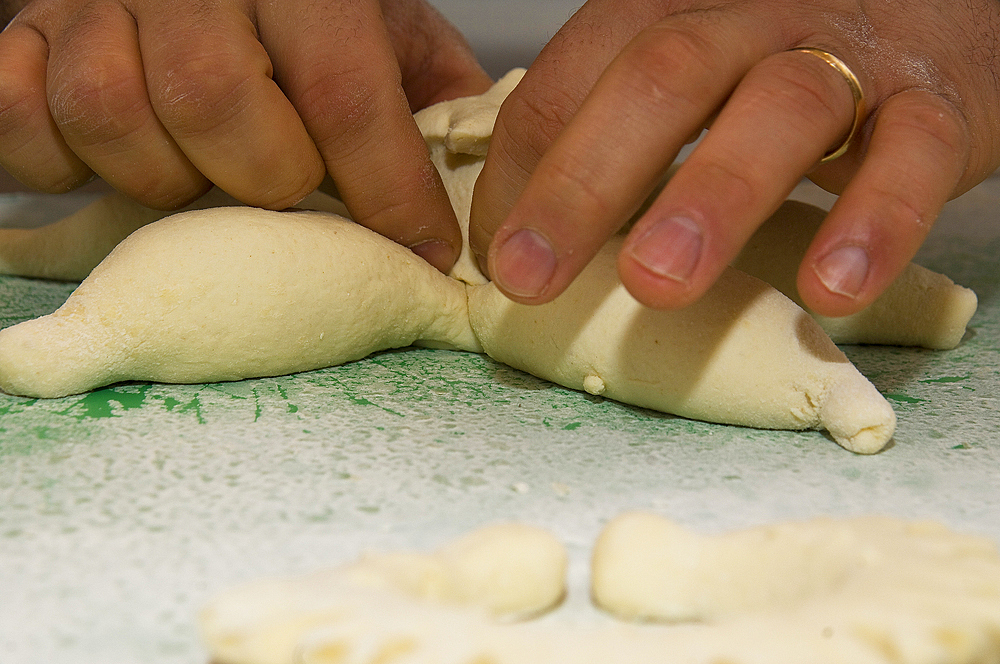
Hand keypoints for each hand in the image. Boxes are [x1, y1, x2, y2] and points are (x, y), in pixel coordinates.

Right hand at [0, 0, 491, 270]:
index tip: (422, 251)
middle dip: (266, 180)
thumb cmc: (295, 6)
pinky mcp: (23, 36)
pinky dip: (55, 160)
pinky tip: (104, 158)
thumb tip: (477, 173)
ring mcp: (92, 5)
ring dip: (163, 177)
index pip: (346, 94)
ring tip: (197, 171)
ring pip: (112, 116)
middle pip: (218, 107)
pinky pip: (17, 117)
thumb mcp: (380, 26)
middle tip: (284, 186)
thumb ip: (426, 86)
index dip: (389, 192)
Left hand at [470, 0, 999, 315]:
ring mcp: (848, 57)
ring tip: (656, 284)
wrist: (946, 14)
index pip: (572, 75)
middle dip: (585, 182)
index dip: (523, 169)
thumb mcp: (696, 78)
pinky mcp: (938, 107)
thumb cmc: (790, 63)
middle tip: (528, 277)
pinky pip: (911, 157)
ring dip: (711, 198)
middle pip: (661, 78)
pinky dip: (873, 223)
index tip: (501, 256)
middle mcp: (753, 19)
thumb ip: (620, 138)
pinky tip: (831, 290)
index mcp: (673, 12)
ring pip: (778, 107)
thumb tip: (526, 235)